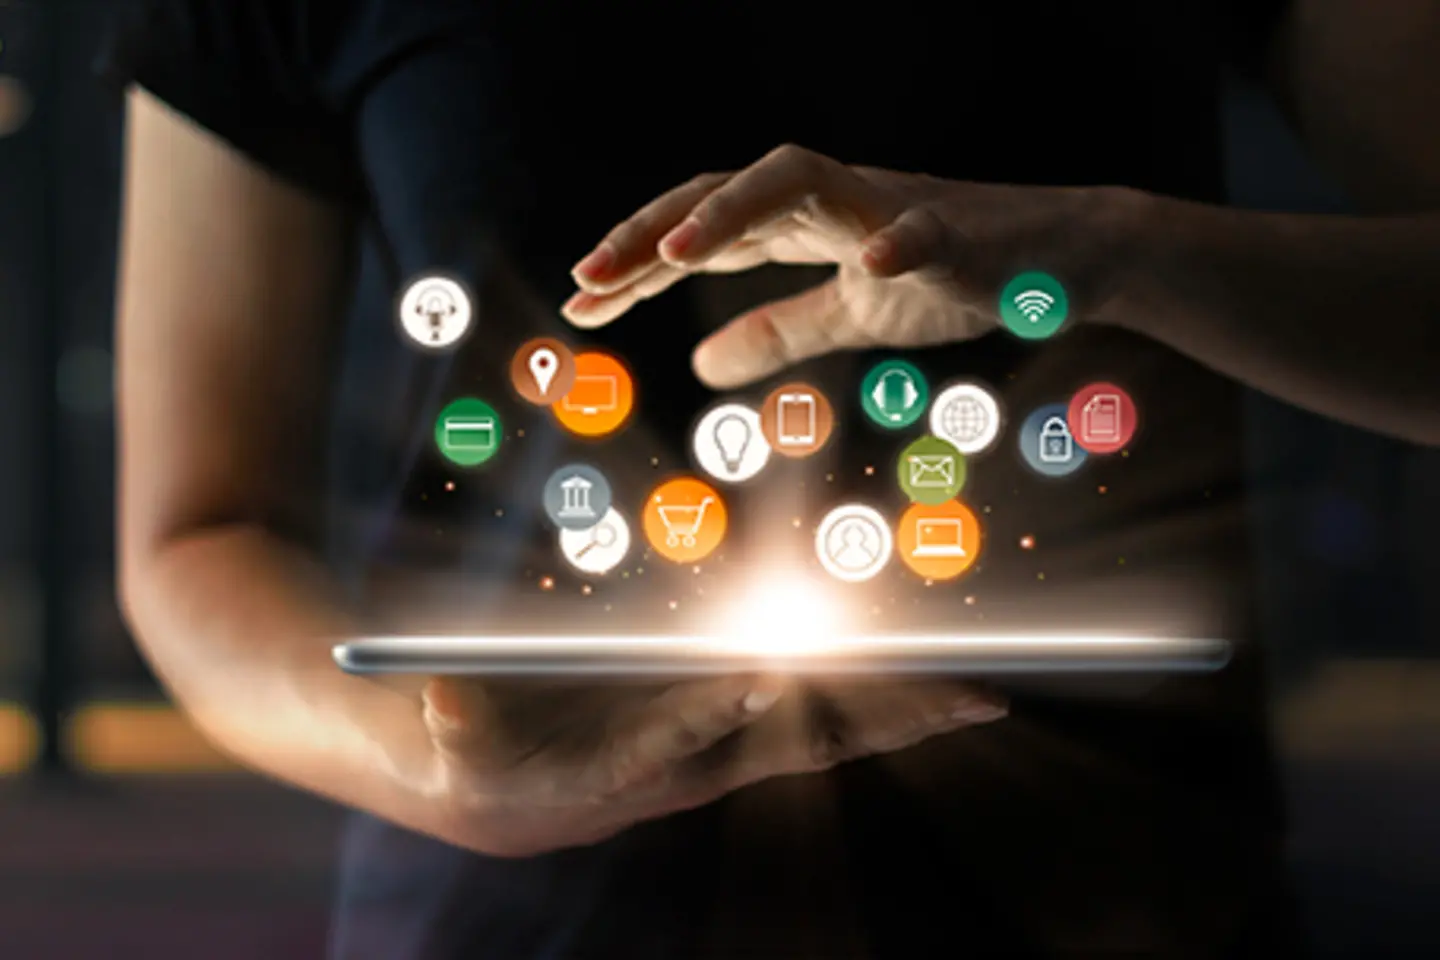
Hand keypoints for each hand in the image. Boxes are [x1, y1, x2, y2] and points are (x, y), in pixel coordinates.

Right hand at [420, 674, 1005, 856]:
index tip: (767, 678)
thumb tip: (448, 701)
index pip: (682, 738)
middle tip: (966, 696)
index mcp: (619, 769)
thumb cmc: (463, 753)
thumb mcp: (449, 738)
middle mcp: (682, 768)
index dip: (720, 710)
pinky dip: (855, 702)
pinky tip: (907, 683)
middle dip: (877, 720)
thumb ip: (455, 723)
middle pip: (791, 742)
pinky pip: (796, 719)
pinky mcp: (713, 731)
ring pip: (813, 734)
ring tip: (972, 694)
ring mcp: (707, 751)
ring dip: (891, 714)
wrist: (482, 783)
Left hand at [563, 144, 1141, 386]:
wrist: (1062, 258)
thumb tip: (699, 366)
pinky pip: (927, 227)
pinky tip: (870, 259)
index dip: (638, 260)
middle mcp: (834, 198)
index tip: (580, 302)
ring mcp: (894, 203)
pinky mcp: (961, 230)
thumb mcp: (849, 317)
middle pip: (726, 187)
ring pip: (802, 176)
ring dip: (732, 209)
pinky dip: (900, 239)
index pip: (704, 228)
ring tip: (672, 253)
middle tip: (587, 277)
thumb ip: (777, 332)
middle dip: (651, 228)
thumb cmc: (954, 278)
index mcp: (806, 220)